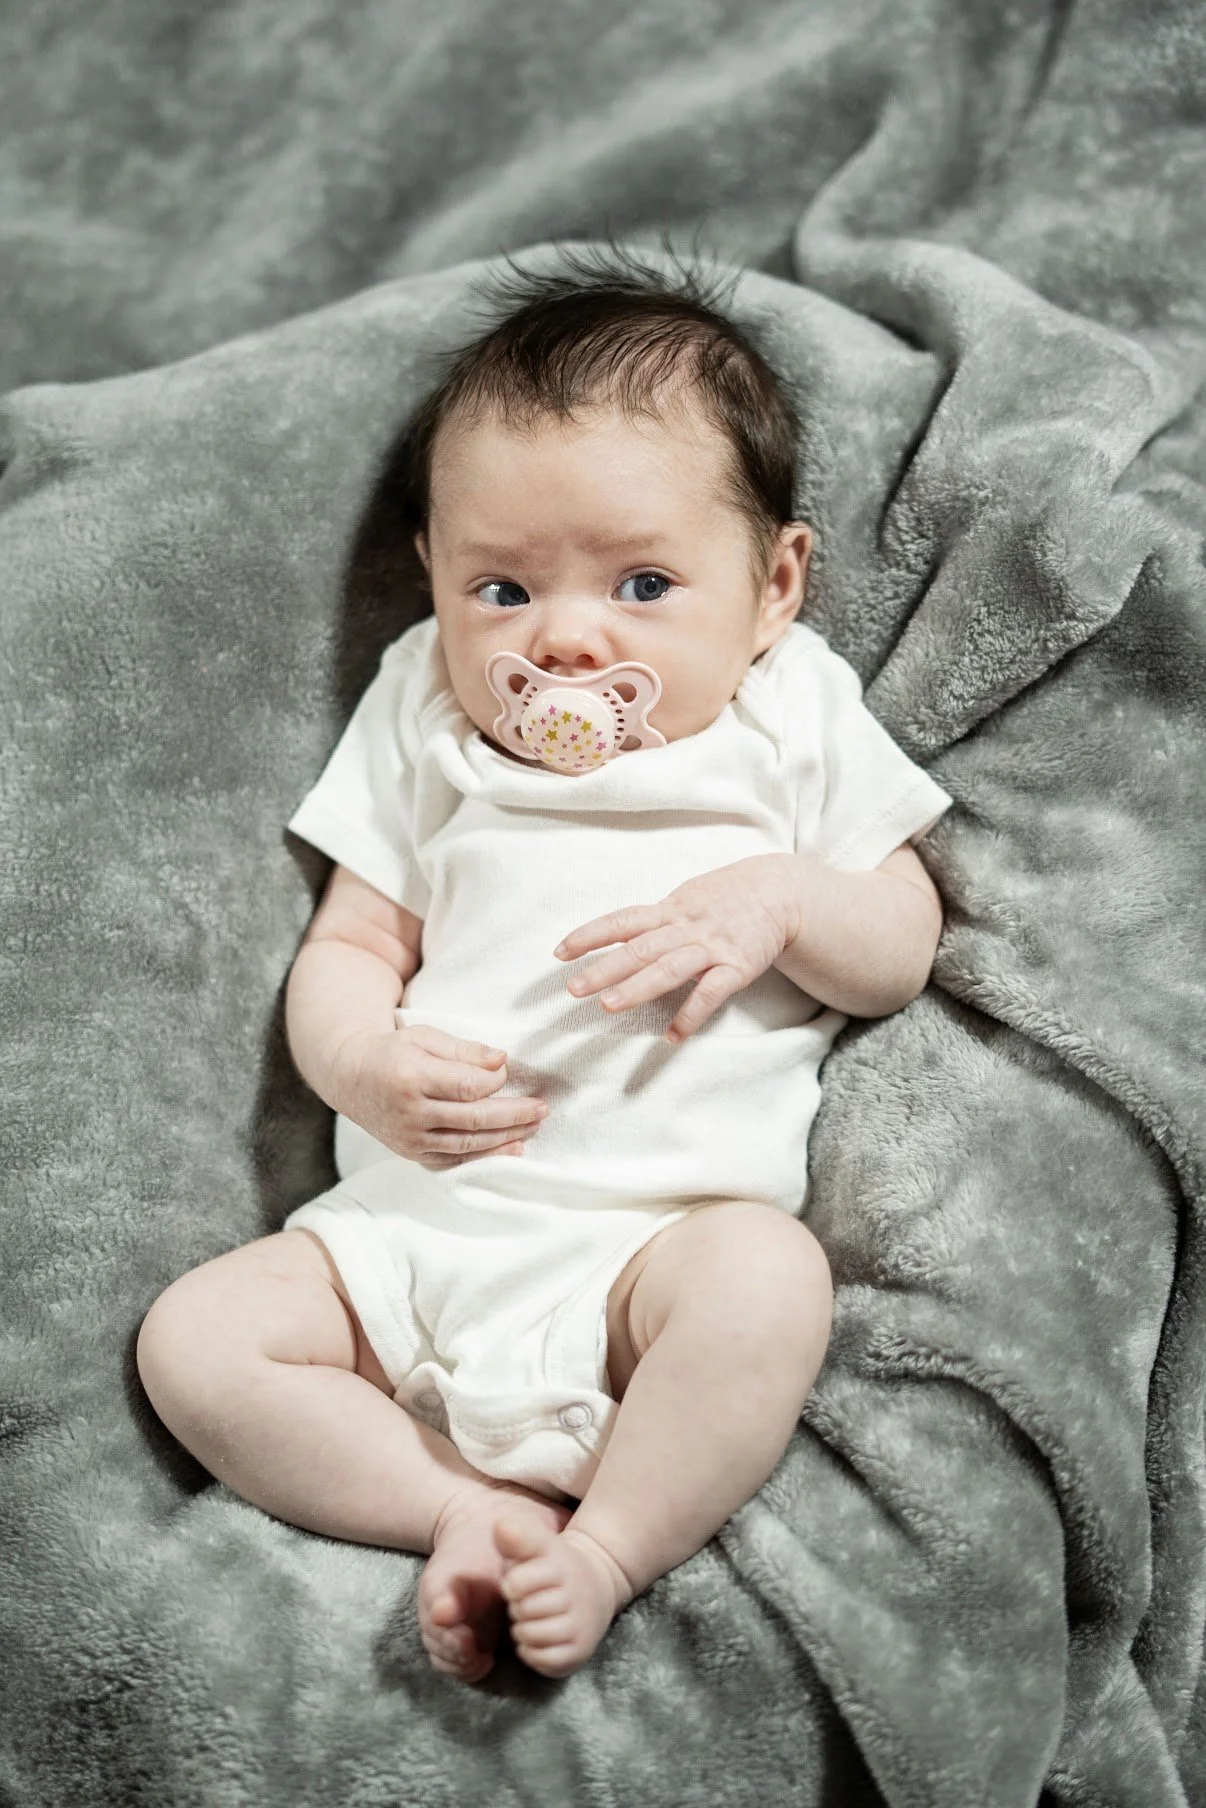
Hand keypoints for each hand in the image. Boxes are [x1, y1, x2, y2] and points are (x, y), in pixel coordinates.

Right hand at [329, 1024, 548, 1168]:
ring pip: (468, 1144)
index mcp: (411, 1078)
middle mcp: (410, 1113)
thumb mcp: (424, 1037)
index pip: (466, 1085)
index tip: (506, 1072)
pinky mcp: (413, 1154)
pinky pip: (455, 1161)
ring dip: (506, 1138)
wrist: (352, 1079)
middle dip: (514, 1115)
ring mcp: (411, 1139)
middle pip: (473, 1118)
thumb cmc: (393, 1052)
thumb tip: (502, 1060)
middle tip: (542, 1109)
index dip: (494, 1081)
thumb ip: (463, 1049)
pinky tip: (511, 1150)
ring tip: (534, 1127)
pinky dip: (485, 1159)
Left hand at [553, 854, 800, 1042]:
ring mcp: (712, 947)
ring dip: (638, 988)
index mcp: (669, 910)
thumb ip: (656, 919)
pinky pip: (711, 993)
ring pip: (669, 968)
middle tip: (574, 989)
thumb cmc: (726, 898)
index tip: (560, 953)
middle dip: (604, 969)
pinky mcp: (738, 967)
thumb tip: (619, 933)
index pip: (622, 921)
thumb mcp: (687, 898)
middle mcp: (686, 927)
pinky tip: (672, 1037)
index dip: (589, 935)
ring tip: (608, 1007)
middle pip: (639, 948)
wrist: (780, 892)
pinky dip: (691, 1014)